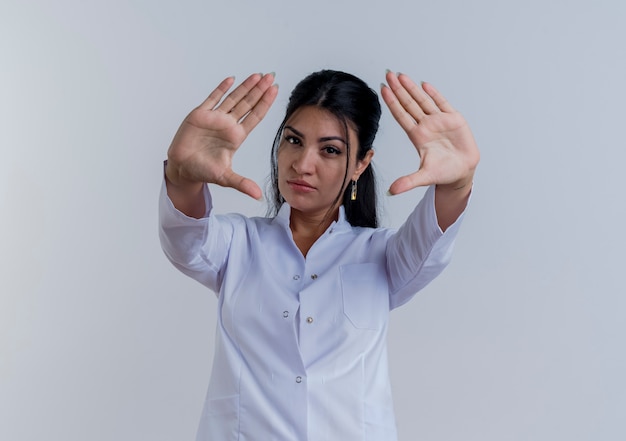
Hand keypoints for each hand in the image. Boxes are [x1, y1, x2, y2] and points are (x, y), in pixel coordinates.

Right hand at [166, 73, 277, 199]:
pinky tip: (231, 79)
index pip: (255, 117)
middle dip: (260, 90)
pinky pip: (212, 98)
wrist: (183, 167)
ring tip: (258, 75)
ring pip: (233, 98)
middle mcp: (228, 125)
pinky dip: (221, 89)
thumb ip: (242, 184)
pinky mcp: (199, 115)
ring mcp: (215, 118)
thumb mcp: (225, 178)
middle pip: (248, 104)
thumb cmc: (204, 171)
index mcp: (236, 136)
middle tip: (272, 77)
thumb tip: (258, 196)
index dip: (265, 104)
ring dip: (245, 87)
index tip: (276, 91)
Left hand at [381, 71, 478, 194]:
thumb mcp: (424, 177)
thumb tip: (391, 192)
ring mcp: (439, 121)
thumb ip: (408, 182)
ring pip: (423, 100)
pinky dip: (434, 94)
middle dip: (398, 89)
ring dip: (412, 88)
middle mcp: (426, 126)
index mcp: (417, 136)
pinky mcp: (454, 119)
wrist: (462, 172)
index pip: (401, 116)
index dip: (392, 103)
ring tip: (401, 75)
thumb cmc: (443, 173)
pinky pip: (442, 103)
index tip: (383, 90)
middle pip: (409, 104)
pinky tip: (425, 84)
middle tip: (388, 74)